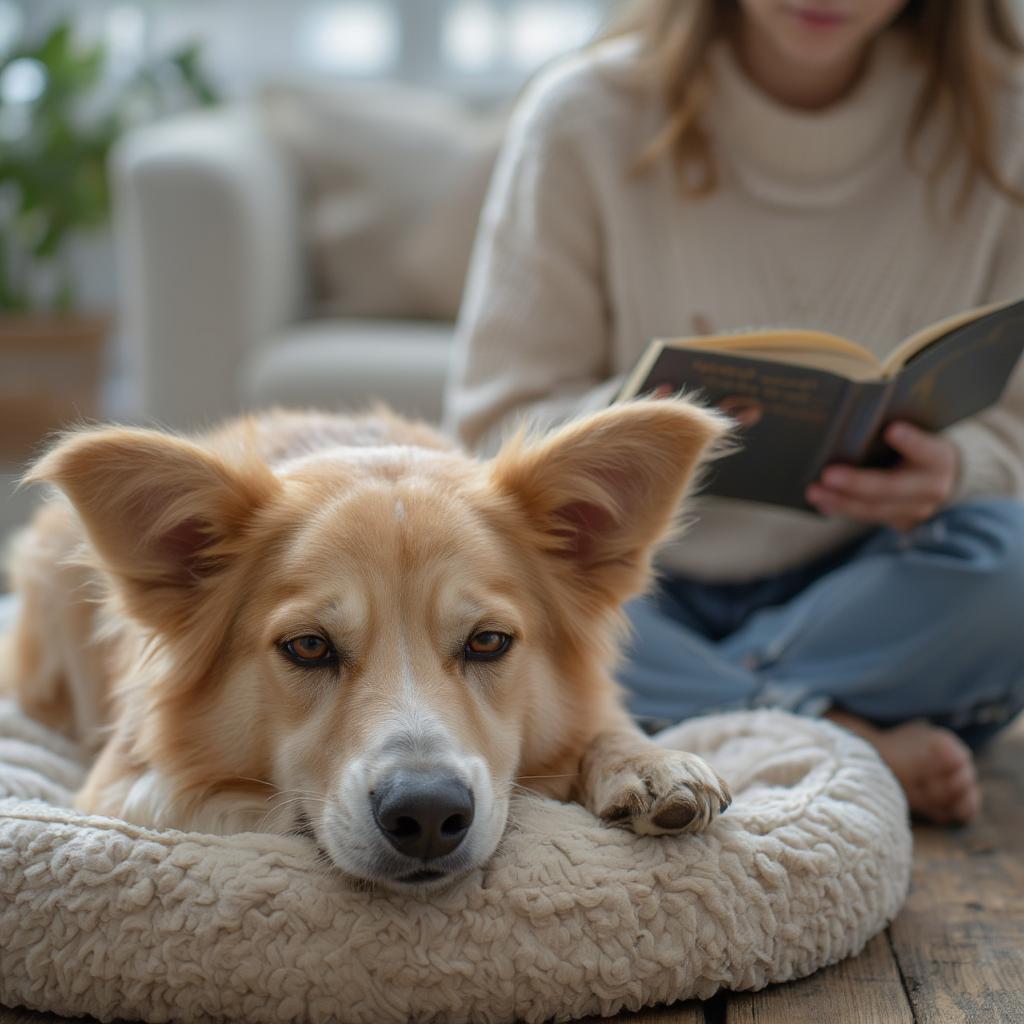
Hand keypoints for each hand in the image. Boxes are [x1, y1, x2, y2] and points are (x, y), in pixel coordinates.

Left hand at [805, 421, 958, 529]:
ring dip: (840, 501)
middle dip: (856, 483)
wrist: (941, 476)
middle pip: (891, 487)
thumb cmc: (917, 445)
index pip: (925, 448)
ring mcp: (916, 509)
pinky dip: (842, 509)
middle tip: (827, 475)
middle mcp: (932, 487)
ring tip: (814, 492)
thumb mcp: (918, 433)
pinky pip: (868, 516)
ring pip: (875, 509)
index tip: (892, 430)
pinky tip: (822, 502)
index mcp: (938, 457)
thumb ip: (894, 429)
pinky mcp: (901, 521)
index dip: (910, 441)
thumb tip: (852, 419)